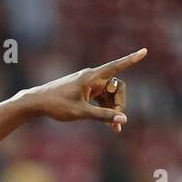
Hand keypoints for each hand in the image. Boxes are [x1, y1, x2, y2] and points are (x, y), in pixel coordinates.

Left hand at [24, 48, 146, 131]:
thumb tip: (123, 120)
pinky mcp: (85, 91)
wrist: (38, 103)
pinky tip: (108, 125)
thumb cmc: (57, 105)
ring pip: (109, 95)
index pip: (116, 66)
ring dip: (113, 110)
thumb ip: (103, 116)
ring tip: (114, 130)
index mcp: (91, 77)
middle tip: (117, 123)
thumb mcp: (81, 113)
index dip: (131, 60)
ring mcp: (89, 84)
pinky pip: (101, 99)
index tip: (144, 51)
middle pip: (116, 87)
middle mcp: (92, 77)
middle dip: (120, 104)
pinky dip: (105, 110)